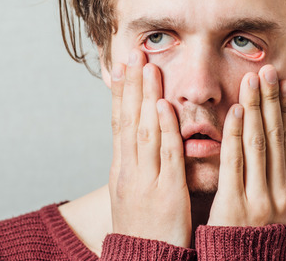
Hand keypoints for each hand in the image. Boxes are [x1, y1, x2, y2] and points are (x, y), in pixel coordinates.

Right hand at [108, 49, 191, 246]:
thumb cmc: (145, 231)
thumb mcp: (135, 194)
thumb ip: (142, 166)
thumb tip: (147, 141)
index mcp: (123, 170)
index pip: (120, 123)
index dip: (121, 93)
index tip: (122, 66)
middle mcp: (129, 170)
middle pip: (129, 120)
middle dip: (131, 85)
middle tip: (133, 53)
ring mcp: (145, 181)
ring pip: (145, 131)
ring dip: (146, 97)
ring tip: (147, 67)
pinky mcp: (166, 193)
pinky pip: (165, 157)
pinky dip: (164, 130)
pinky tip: (164, 108)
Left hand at [207, 64, 285, 226]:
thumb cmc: (250, 235)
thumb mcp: (270, 205)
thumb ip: (268, 174)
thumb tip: (266, 137)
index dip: (283, 108)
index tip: (282, 80)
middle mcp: (281, 192)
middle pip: (275, 135)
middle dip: (270, 99)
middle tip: (267, 68)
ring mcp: (261, 199)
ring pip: (258, 143)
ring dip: (254, 107)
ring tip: (252, 79)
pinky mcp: (237, 206)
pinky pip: (236, 163)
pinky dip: (235, 134)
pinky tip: (235, 112)